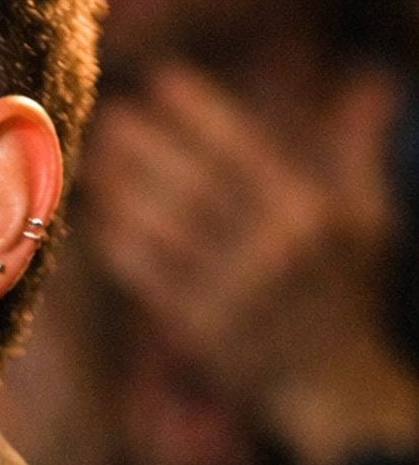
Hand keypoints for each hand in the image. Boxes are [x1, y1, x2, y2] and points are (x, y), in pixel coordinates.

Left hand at [82, 62, 416, 464]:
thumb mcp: (365, 220)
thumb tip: (368, 84)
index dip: (199, 113)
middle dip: (148, 146)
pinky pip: (148, 277)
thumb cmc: (343, 293)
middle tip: (111, 113)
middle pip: (194, 184)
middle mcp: (270, 250)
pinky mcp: (198, 330)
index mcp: (308, 215)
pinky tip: (100, 214)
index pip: (243, 150)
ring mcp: (231, 293)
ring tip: (95, 157)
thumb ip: (357, 152)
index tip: (160, 79)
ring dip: (123, 190)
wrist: (330, 385)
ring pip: (164, 229)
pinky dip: (121, 243)